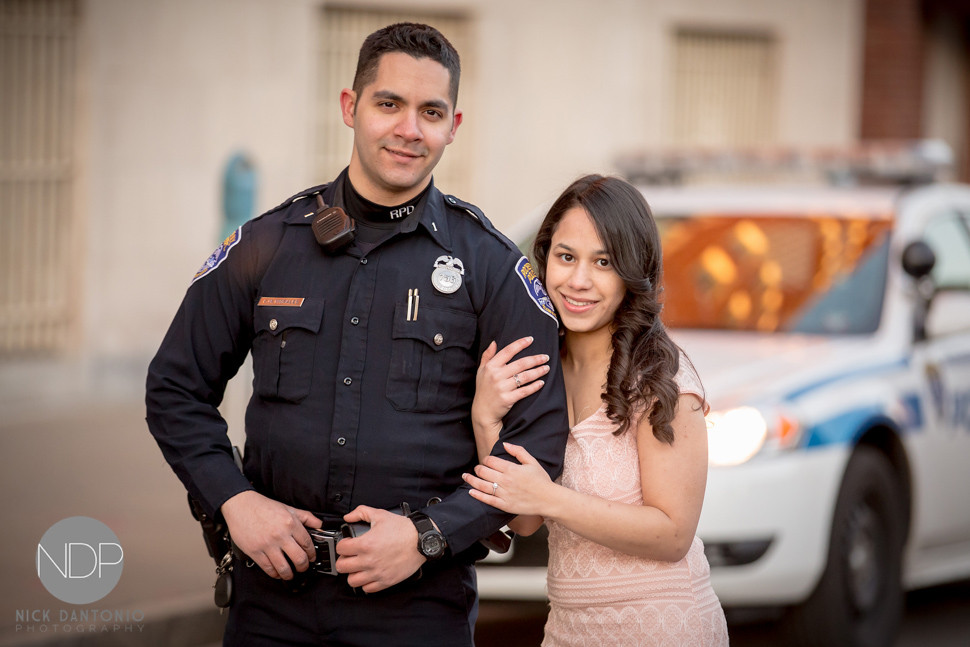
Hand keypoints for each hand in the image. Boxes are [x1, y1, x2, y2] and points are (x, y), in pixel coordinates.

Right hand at [220, 490, 322, 579]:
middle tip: (303, 568)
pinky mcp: (255, 551)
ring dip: (289, 574)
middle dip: (304, 566)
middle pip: (299, 558)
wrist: (241, 505)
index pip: (307, 544)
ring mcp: (267, 545)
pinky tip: (276, 573)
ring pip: (284, 567)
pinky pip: (268, 568)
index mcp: (290, 523)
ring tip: (290, 574)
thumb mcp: (289, 508)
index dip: (312, 554)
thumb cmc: (264, 506)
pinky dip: (274, 574)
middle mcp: (280, 535)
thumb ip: (306, 517)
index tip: (312, 557)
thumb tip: (320, 524)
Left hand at [335, 506, 425, 592]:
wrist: (421, 540)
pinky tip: (369, 574)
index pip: (340, 549)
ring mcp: (377, 573)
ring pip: (352, 581)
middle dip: (344, 560)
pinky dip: (366, 583)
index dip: (342, 544)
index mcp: (365, 544)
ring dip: (353, 573)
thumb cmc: (403, 529)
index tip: (347, 544)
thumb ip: (361, 512)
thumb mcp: (380, 514)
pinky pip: (367, 589)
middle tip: (350, 556)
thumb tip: (348, 517)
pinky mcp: (386, 581)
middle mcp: (368, 561)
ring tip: (358, 567)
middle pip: (342, 567)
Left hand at [462, 442, 552, 516]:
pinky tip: (471, 491)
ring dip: (472, 480)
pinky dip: (477, 495)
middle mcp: (506, 481)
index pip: (491, 461)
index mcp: (511, 469)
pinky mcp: (505, 505)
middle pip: (484, 472)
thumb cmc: (541, 480)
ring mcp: (504, 494)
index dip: (486, 459)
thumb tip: (504, 444)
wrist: (549, 499)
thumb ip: (518, 451)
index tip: (487, 460)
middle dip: (478, 468)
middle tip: (477, 468)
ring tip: (466, 476)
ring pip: (482, 485)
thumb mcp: (532, 462)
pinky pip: (488, 500)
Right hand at [471, 338, 549, 455]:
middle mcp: (496, 376)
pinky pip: (525, 391)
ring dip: (538, 371)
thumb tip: (494, 342)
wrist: (482, 412)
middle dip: (535, 359)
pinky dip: (534, 386)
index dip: (520, 344)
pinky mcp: (508, 399)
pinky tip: (541, 382)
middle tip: (546, 357)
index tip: (531, 339)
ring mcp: (502, 388)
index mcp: (490, 366)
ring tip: (547, 368)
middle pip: (520, 364)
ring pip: (524, 377)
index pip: (507, 351)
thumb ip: (487, 356)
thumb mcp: (481, 371)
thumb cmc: (483, 389)